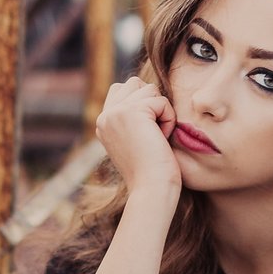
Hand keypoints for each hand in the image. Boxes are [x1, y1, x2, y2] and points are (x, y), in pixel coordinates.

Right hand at [95, 76, 179, 196]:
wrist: (151, 190)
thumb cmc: (151, 172)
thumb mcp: (135, 141)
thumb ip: (133, 119)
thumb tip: (147, 91)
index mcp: (103, 123)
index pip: (122, 90)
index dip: (143, 103)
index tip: (148, 133)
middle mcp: (105, 116)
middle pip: (135, 83)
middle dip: (152, 103)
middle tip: (152, 134)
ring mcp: (115, 113)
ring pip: (149, 89)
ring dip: (161, 111)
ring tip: (156, 137)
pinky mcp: (132, 112)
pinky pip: (161, 101)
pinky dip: (169, 119)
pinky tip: (161, 139)